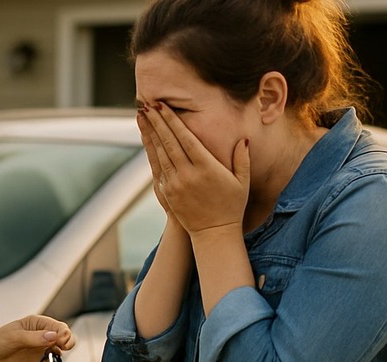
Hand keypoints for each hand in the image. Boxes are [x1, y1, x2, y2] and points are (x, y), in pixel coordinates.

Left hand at [0, 315, 74, 361]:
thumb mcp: (14, 337)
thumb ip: (34, 337)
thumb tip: (51, 336)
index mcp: (37, 323)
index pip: (57, 325)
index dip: (62, 332)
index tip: (60, 339)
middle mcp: (43, 334)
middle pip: (64, 335)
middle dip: (67, 340)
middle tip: (63, 345)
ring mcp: (44, 348)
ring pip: (63, 348)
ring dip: (62, 351)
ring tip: (53, 354)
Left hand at [138, 104, 250, 234]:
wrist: (214, 233)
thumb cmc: (232, 206)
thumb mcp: (243, 182)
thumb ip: (242, 159)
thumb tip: (243, 138)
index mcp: (207, 168)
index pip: (185, 138)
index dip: (173, 121)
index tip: (163, 106)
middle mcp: (188, 175)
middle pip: (169, 142)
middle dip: (158, 121)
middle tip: (148, 104)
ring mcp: (175, 184)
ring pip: (159, 153)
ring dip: (150, 133)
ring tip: (143, 116)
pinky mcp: (167, 193)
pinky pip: (156, 167)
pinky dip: (150, 151)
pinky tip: (146, 138)